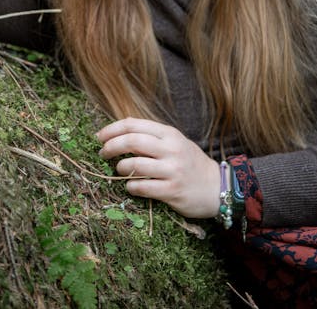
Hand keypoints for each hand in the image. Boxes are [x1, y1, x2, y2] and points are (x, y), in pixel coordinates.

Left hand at [96, 118, 220, 217]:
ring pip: (135, 165)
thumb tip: (121, 129)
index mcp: (169, 133)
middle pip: (131, 141)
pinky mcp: (172, 191)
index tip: (99, 136)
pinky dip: (131, 186)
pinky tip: (130, 186)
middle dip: (110, 146)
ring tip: (118, 170)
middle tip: (101, 153)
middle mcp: (171, 149)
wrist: (217, 187)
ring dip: (120, 168)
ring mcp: (172, 170)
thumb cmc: (189, 162)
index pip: (133, 124)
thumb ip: (151, 136)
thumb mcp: (174, 142)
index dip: (112, 129)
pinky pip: (142, 187)